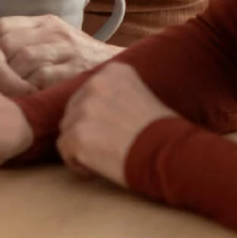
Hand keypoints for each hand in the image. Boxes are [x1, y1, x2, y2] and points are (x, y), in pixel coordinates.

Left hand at [0, 15, 122, 89]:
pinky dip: (31, 88)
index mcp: (48, 23)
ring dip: (14, 79)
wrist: (123, 72)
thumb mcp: (58, 42)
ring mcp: (67, 50)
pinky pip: (41, 77)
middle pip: (10, 43)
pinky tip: (32, 96)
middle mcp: (56, 32)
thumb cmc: (83, 62)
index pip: (4, 26)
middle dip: (1, 66)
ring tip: (16, 91)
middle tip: (2, 83)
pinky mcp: (75, 70)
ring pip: (24, 58)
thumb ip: (31, 42)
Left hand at [56, 63, 176, 186]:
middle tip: (111, 145)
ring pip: (68, 129)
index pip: (89, 92)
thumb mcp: (142, 95)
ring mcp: (84, 110)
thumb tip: (98, 107)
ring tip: (108, 155)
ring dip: (82, 145)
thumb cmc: (164, 131)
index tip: (117, 128)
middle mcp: (95, 84)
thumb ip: (117, 92)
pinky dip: (79, 163)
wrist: (171, 153)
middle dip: (87, 129)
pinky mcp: (77, 136)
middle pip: (74, 110)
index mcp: (113, 71)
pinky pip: (65, 151)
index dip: (99, 114)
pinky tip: (100, 166)